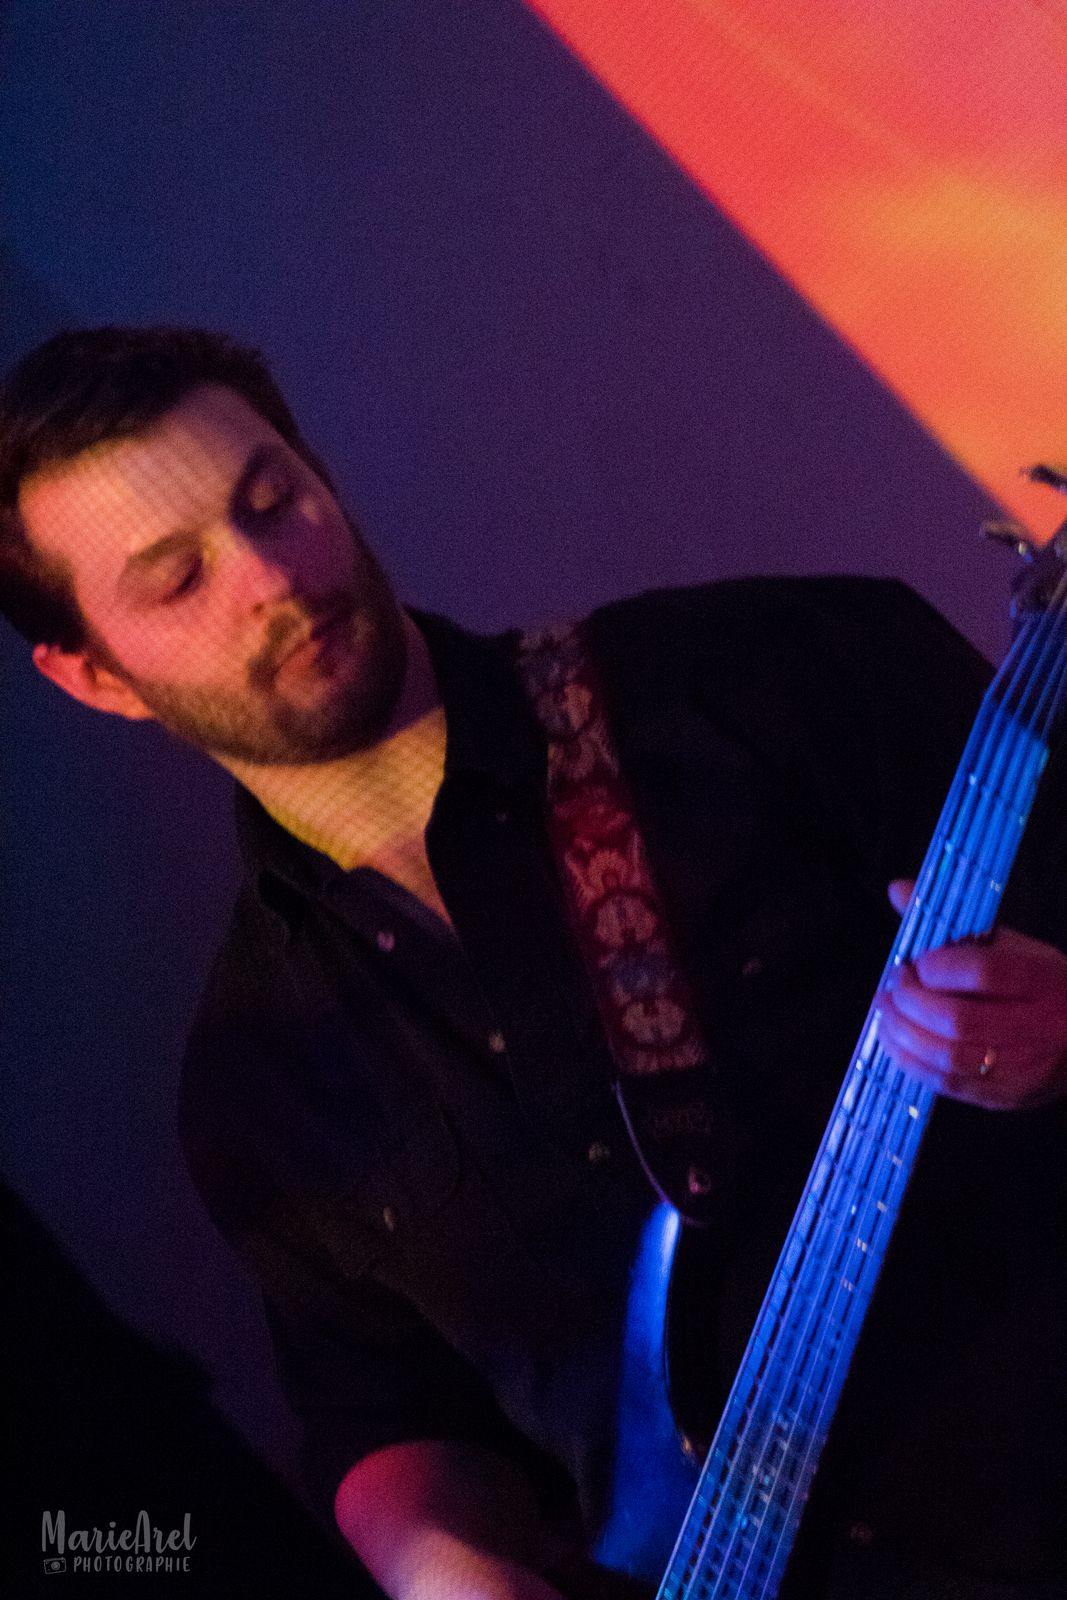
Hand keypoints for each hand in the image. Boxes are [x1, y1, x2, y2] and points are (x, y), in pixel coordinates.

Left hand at [875, 879, 1066, 1108]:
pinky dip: (912, 1063)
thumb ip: (953, 923)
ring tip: (886, 1014)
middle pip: (958, 1019)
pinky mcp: (1008, 1097)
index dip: (937, 967)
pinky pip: (949, 1085)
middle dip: (910, 1003)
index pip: (983, 972)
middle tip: (891, 989)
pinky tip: (895, 1043)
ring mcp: (1024, 1068)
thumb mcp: (1010, 947)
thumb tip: (896, 890)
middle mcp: (1039, 1027)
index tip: (915, 962)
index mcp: (1044, 980)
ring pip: (948, 1057)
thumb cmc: (1040, 985)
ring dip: (902, 1035)